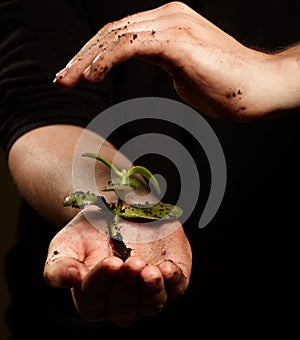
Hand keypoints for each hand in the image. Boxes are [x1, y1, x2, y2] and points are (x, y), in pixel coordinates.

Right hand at [44, 207, 191, 325]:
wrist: (118, 210)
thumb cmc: (91, 231)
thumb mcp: (67, 243)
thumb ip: (59, 266)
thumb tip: (71, 279)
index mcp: (92, 297)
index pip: (94, 299)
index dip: (101, 282)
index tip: (110, 261)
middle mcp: (121, 302)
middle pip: (124, 307)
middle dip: (127, 285)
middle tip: (130, 262)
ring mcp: (147, 293)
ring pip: (151, 304)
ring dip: (152, 289)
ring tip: (151, 270)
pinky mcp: (171, 279)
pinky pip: (176, 288)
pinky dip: (174, 281)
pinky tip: (167, 269)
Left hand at [53, 1, 292, 120]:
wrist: (258, 88)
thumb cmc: (225, 86)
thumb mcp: (184, 70)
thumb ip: (165, 63)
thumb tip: (153, 65)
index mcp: (167, 23)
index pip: (118, 35)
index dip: (91, 54)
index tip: (75, 75)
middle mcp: (167, 17)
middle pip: (110, 33)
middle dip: (80, 57)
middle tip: (61, 79)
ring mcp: (173, 26)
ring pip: (115, 36)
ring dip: (86, 60)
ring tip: (68, 81)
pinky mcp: (178, 42)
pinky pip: (132, 45)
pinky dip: (108, 59)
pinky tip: (92, 76)